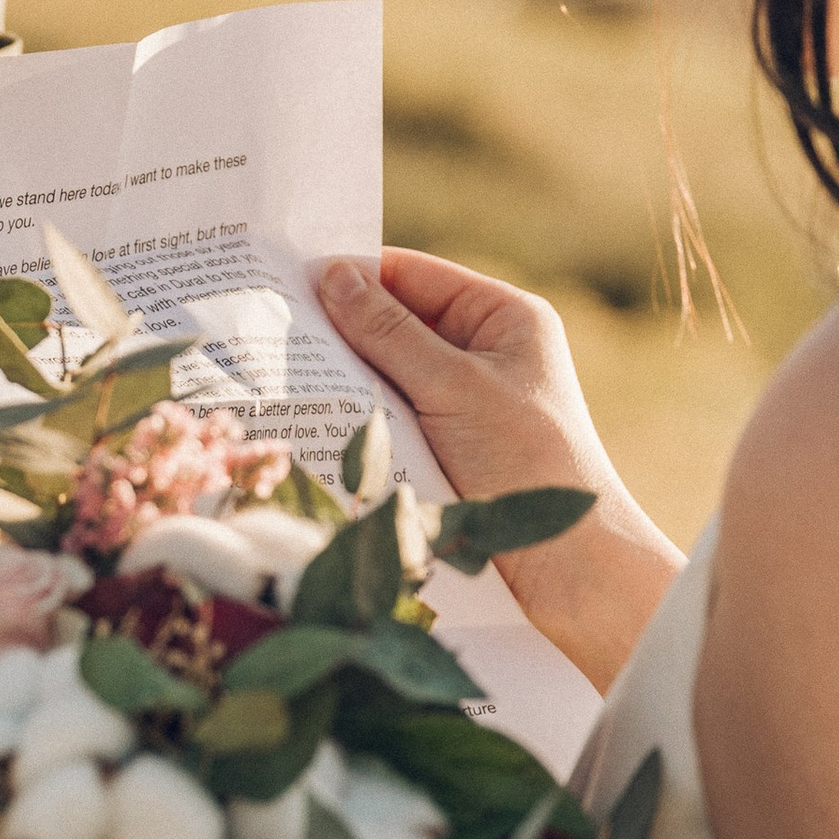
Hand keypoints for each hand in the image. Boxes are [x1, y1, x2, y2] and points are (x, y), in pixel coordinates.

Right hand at [318, 248, 682, 688]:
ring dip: (348, 380)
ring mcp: (466, 403)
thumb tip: (332, 275)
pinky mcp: (449, 449)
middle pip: (397, 324)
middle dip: (343, 330)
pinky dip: (362, 419)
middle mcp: (486, 353)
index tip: (289, 279)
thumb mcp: (453, 387)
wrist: (567, 563)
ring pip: (389, 375)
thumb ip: (389, 332)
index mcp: (504, 318)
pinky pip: (394, 419)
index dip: (356, 276)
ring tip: (282, 374)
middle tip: (271, 328)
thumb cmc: (525, 462)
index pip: (414, 275)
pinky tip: (315, 421)